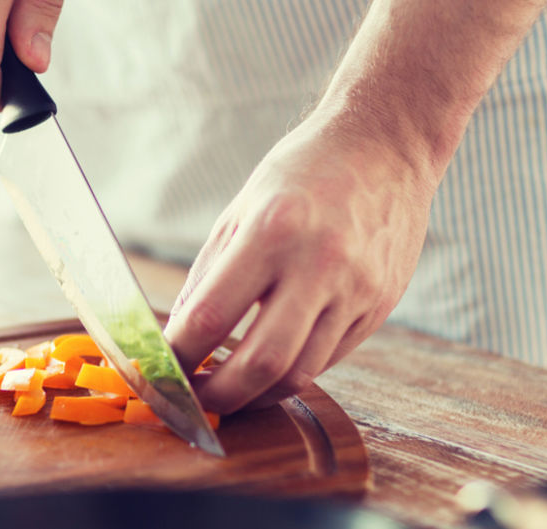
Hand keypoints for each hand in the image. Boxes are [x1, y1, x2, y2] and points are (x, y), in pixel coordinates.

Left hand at [163, 108, 437, 413]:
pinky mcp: (379, 306)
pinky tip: (270, 365)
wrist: (386, 146)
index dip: (179, 356)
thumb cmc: (303, 172)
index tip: (160, 371)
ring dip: (256, 394)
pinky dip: (292, 371)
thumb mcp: (241, 210)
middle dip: (219, 396)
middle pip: (261, 363)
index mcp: (272, 231)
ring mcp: (356, 290)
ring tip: (228, 390)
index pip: (211, 316)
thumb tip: (179, 336)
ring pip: (300, 373)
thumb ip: (208, 275)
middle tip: (194, 401)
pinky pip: (328, 358)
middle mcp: (319, 264)